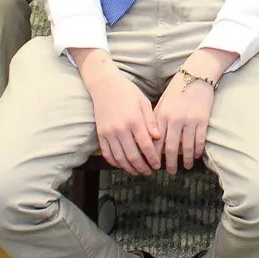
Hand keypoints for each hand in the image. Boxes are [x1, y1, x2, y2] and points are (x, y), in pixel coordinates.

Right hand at [75, 51, 160, 174]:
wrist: (104, 85)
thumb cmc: (127, 92)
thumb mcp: (143, 102)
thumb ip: (151, 121)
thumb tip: (158, 138)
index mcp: (134, 120)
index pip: (146, 146)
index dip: (152, 158)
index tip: (157, 165)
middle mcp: (120, 129)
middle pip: (132, 156)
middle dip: (142, 167)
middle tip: (149, 172)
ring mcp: (109, 133)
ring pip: (119, 158)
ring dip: (129, 168)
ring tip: (137, 171)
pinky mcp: (100, 134)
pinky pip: (107, 154)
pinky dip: (115, 163)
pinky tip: (122, 165)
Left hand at [152, 49, 230, 171]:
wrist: (196, 75)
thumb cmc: (176, 89)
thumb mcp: (162, 103)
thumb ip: (155, 120)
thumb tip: (150, 139)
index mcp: (162, 115)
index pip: (156, 141)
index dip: (154, 156)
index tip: (154, 165)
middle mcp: (175, 120)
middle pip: (171, 148)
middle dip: (169, 163)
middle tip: (169, 172)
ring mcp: (190, 121)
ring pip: (187, 147)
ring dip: (186, 160)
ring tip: (185, 167)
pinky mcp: (202, 120)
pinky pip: (200, 140)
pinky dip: (198, 150)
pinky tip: (197, 156)